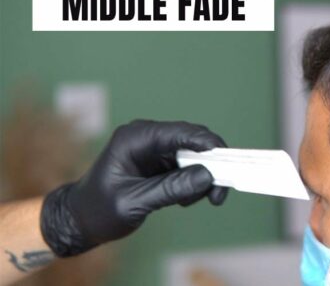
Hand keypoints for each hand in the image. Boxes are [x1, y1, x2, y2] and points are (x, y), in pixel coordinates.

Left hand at [40, 120, 227, 256]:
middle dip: (211, 163)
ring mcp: (155, 149)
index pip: (179, 132)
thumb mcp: (135, 202)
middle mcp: (147, 137)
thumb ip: (171, 188)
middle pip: (192, 140)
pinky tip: (185, 200)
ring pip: (195, 154)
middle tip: (219, 191)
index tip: (226, 159)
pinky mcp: (161, 162)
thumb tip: (207, 177)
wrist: (80, 219)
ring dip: (204, 176)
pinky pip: (188, 166)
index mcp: (135, 138)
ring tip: (198, 200)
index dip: (206, 142)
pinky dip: (194, 182)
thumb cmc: (99, 210)